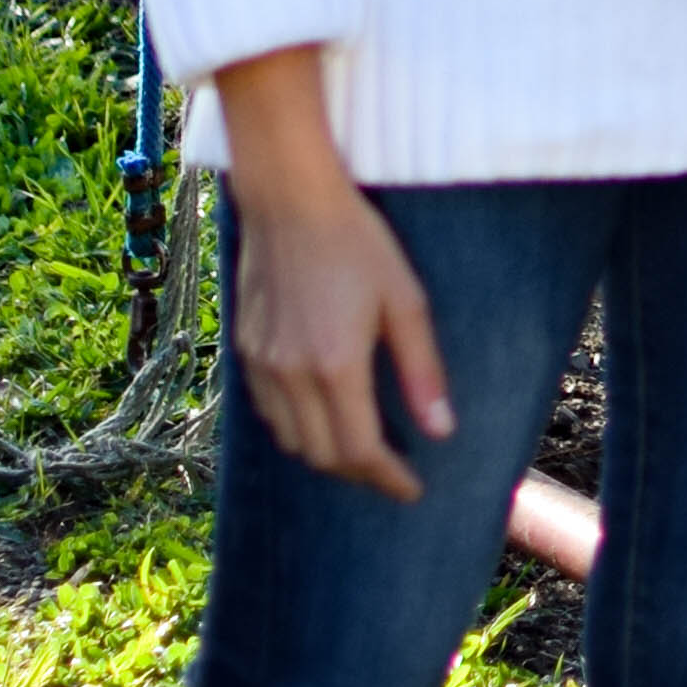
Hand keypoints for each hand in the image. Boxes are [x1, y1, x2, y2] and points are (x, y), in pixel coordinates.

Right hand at [219, 47, 453, 500]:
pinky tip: (323, 416)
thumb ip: (422, 370)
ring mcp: (261, 365)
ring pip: (292, 441)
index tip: (413, 488)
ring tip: (363, 450)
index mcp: (334, 366)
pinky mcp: (245, 351)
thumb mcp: (405, 300)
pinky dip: (298, 430)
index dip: (388, 478)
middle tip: (394, 472)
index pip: (360, 451)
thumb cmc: (356, 242)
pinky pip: (270, 414)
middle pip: (323, 456)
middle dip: (361, 474)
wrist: (289, 199)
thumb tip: (441, 430)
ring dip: (328, 456)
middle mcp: (291, 375)